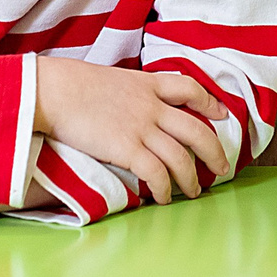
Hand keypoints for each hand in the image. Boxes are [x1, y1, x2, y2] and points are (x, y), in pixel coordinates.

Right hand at [33, 58, 231, 203]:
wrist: (54, 90)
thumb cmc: (73, 85)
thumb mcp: (113, 79)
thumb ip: (131, 92)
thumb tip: (132, 103)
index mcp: (148, 84)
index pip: (190, 88)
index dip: (210, 101)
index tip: (221, 113)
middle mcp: (152, 106)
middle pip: (197, 130)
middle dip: (214, 152)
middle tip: (223, 167)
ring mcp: (142, 128)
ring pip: (181, 157)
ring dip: (191, 179)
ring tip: (194, 192)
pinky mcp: (127, 149)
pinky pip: (157, 173)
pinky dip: (165, 188)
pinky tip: (164, 198)